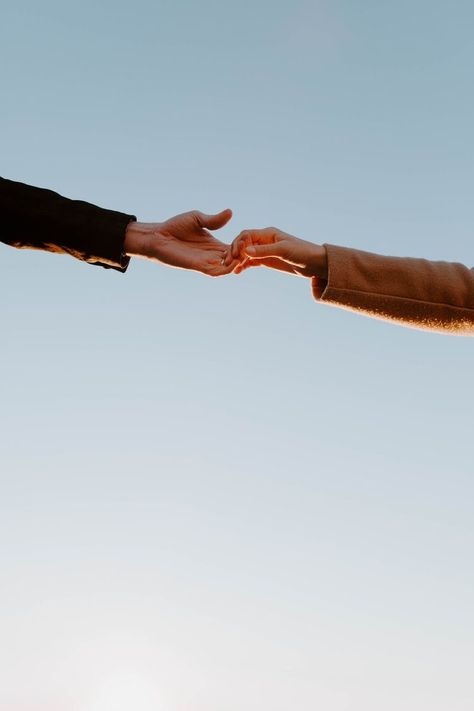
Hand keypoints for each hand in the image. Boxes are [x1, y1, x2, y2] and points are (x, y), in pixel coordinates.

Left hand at [124, 209, 238, 275]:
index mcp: (214, 245)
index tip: (246, 236)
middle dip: (243, 254)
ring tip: (239, 251)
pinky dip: (226, 269)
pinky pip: (216, 272)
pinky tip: (230, 260)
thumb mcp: (198, 219)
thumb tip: (230, 212)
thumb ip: (214, 220)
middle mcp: (212, 255)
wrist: (157, 236)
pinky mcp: (198, 266)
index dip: (243, 244)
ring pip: (228, 268)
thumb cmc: (175, 227)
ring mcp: (206, 262)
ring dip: (236, 262)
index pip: (235, 248)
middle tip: (245, 245)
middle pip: (235, 259)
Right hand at [224, 227, 327, 278]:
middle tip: (228, 263)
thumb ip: (264, 251)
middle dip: (234, 252)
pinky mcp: (267, 260)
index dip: (238, 243)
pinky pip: (251, 261)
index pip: (246, 235)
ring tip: (231, 269)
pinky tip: (238, 272)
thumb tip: (245, 251)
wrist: (315, 263)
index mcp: (268, 233)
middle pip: (243, 243)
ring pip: (245, 253)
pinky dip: (243, 265)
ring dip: (237, 259)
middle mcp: (264, 240)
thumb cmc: (302, 252)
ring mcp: (265, 251)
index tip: (234, 255)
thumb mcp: (283, 251)